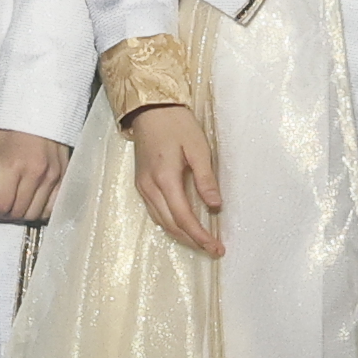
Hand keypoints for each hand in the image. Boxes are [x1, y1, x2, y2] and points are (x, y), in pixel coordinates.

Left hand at [0, 127, 71, 224]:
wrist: (37, 110)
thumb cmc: (10, 128)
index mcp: (12, 165)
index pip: (2, 205)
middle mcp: (34, 172)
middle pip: (20, 212)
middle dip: (7, 214)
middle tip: (2, 206)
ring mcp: (52, 175)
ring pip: (36, 213)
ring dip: (24, 213)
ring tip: (16, 204)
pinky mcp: (63, 175)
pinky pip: (53, 206)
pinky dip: (42, 209)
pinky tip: (33, 202)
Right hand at [125, 102, 223, 257]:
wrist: (150, 108)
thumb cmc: (177, 124)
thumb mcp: (198, 148)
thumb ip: (206, 178)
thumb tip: (215, 206)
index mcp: (165, 179)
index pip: (183, 217)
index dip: (200, 236)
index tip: (216, 247)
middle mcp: (149, 187)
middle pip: (171, 225)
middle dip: (192, 240)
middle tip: (213, 249)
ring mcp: (142, 187)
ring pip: (161, 221)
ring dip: (181, 234)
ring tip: (201, 242)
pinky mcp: (141, 183)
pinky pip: (154, 212)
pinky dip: (170, 223)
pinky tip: (183, 225)